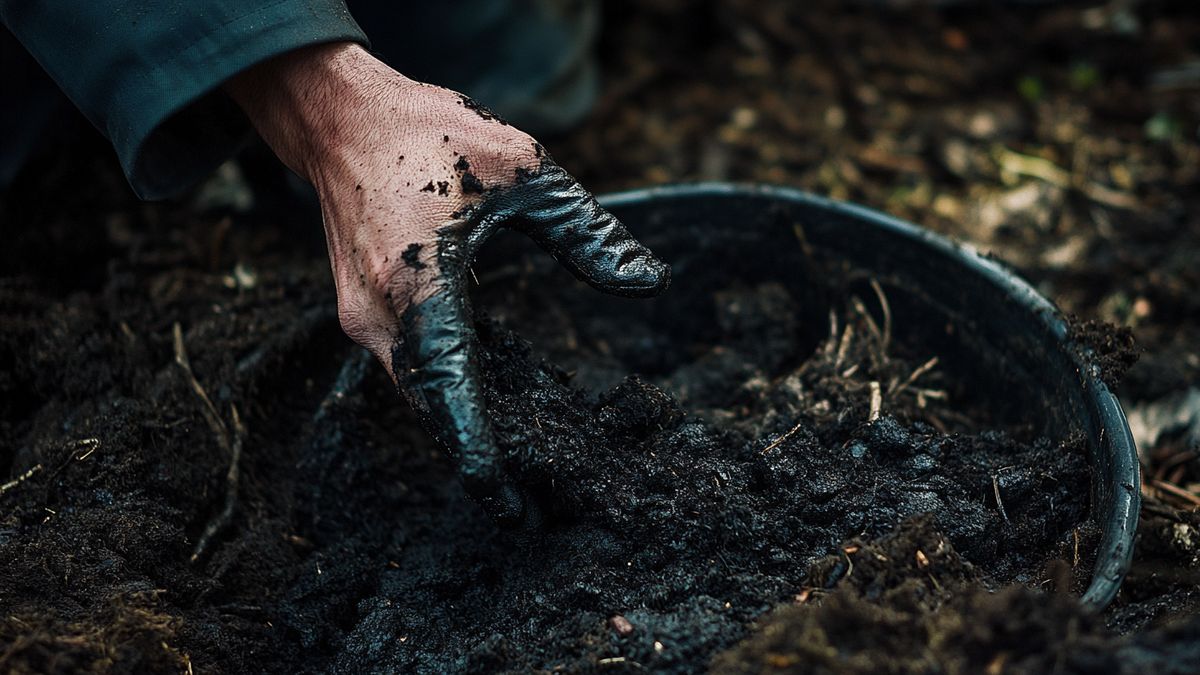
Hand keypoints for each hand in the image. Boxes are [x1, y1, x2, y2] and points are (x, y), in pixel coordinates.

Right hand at [226, 43, 669, 523]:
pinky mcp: (361, 312)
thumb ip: (588, 233)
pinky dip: (446, 392)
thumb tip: (649, 284)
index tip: (509, 504)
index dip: (480, 455)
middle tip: (529, 502)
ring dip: (461, 426)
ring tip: (516, 460)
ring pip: (418, 393)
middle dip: (477, 456)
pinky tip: (487, 402)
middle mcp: (379, 317)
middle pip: (433, 408)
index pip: (451, 394)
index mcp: (416, 286)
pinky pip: (409, 369)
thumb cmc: (430, 134)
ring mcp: (362, 319)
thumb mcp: (525, 171)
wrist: (341, 118)